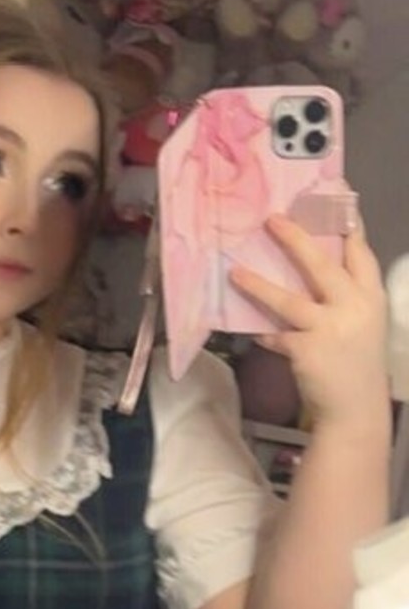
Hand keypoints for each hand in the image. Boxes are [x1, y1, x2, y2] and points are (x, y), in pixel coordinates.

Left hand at [228, 215, 388, 428]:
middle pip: (321, 264)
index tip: (335, 199)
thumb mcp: (362, 323)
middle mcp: (354, 307)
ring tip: (235, 272)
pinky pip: (275, 335)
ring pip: (288, 299)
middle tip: (272, 219)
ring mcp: (330, 328)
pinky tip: (248, 328)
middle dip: (296, 239)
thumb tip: (310, 271)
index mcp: (371, 297)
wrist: (356, 409)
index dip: (347, 226)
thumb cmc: (356, 363)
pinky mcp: (307, 350)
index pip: (360, 253)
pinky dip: (261, 331)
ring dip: (258, 284)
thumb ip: (344, 297)